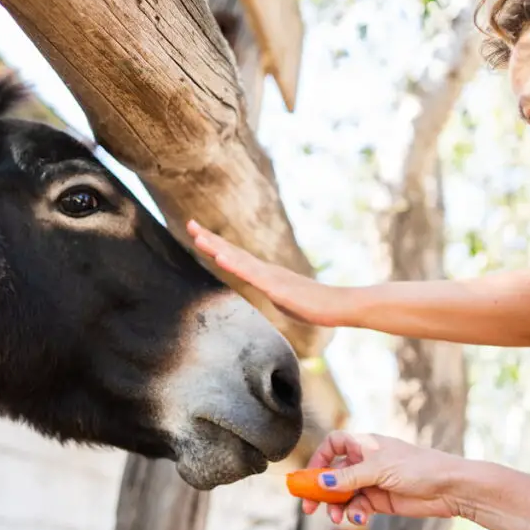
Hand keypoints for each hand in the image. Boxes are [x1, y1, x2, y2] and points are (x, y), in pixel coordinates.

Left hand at [186, 220, 340, 325]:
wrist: (340, 305)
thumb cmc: (317, 305)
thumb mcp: (287, 299)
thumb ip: (275, 293)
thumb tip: (271, 291)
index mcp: (265, 274)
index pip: (236, 256)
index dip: (216, 244)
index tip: (197, 233)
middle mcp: (266, 270)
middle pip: (233, 252)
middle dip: (210, 239)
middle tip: (189, 224)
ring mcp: (271, 277)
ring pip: (239, 260)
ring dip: (218, 248)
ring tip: (198, 238)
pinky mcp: (278, 287)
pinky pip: (252, 276)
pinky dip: (235, 265)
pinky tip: (221, 258)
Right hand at [302, 431, 465, 525]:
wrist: (448, 488)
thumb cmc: (417, 466)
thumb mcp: (379, 468)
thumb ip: (348, 477)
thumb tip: (321, 482)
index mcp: (363, 445)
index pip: (333, 445)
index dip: (319, 458)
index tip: (309, 476)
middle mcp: (364, 462)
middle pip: (333, 474)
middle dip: (320, 491)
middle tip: (309, 508)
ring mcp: (371, 482)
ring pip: (343, 495)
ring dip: (337, 506)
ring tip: (338, 517)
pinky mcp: (379, 501)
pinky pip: (358, 507)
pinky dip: (355, 514)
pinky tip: (360, 519)